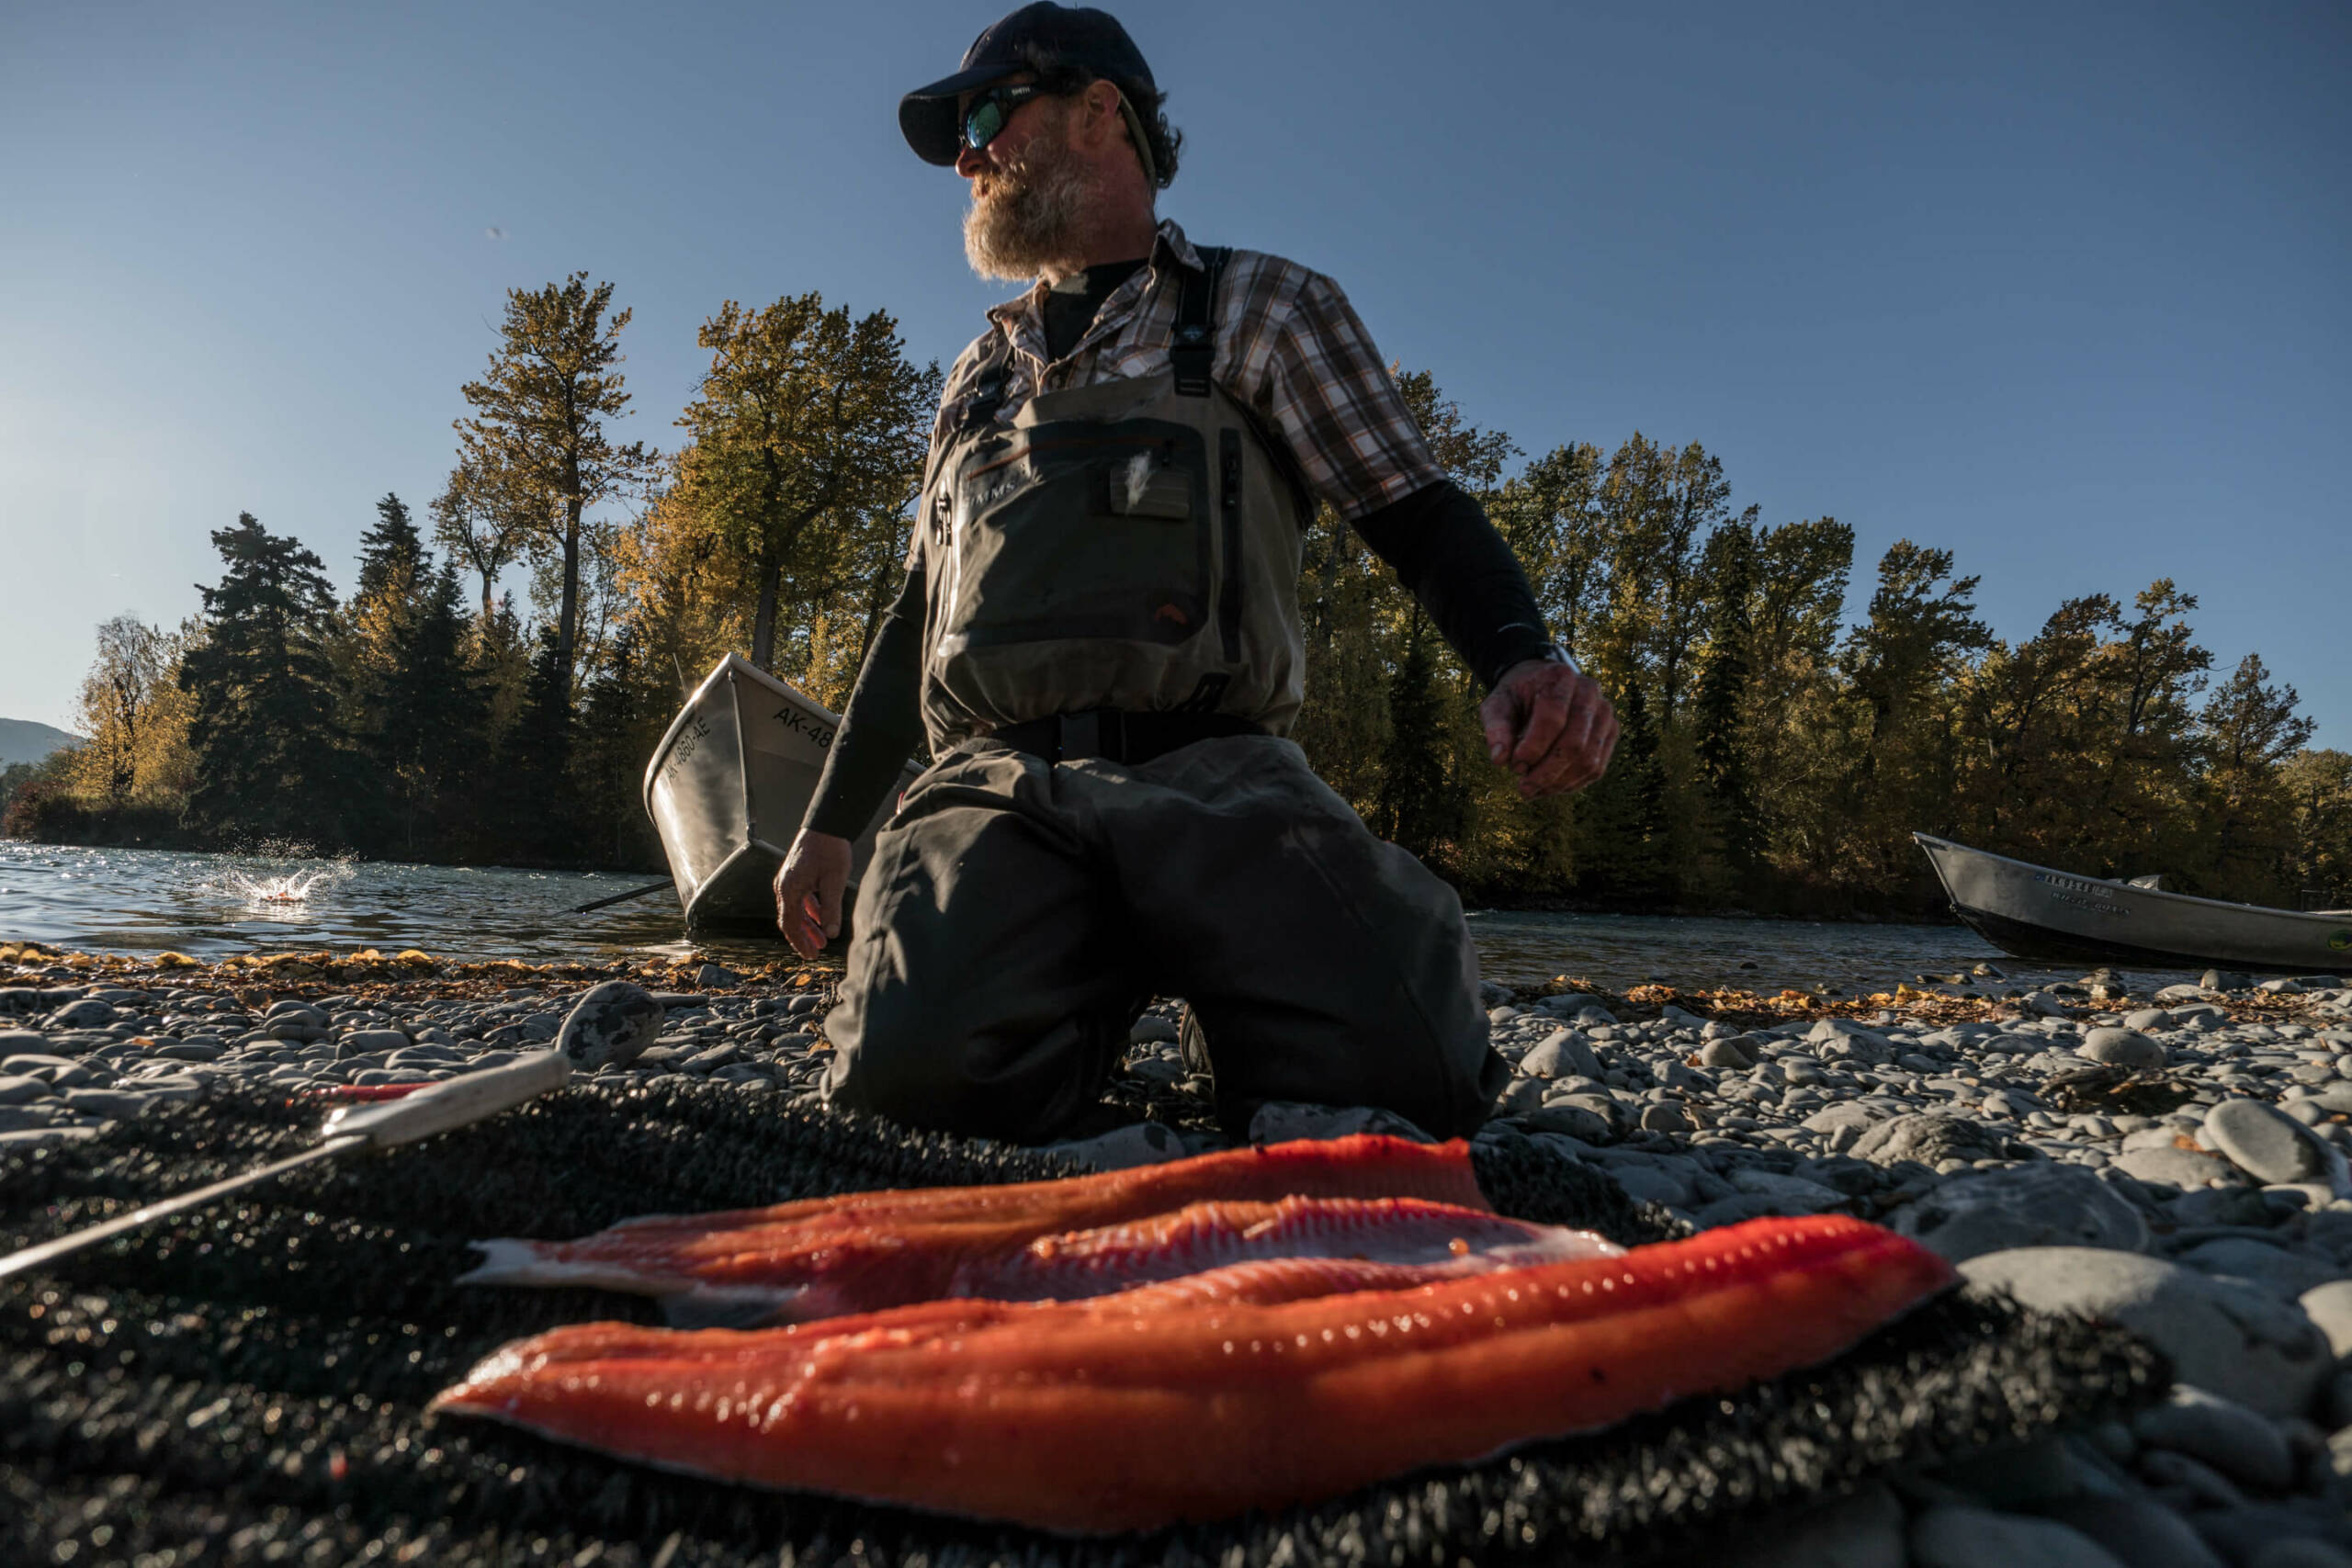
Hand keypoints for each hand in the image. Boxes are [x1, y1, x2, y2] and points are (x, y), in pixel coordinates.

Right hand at [773, 830, 853, 957]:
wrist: (827, 824)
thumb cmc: (830, 850)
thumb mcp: (834, 882)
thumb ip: (831, 909)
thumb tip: (831, 934)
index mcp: (789, 889)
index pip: (790, 925)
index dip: (800, 943)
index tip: (811, 956)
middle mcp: (784, 886)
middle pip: (789, 920)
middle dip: (802, 938)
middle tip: (816, 953)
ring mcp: (788, 880)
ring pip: (795, 910)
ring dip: (807, 926)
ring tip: (822, 940)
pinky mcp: (796, 875)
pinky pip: (799, 899)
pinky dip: (809, 912)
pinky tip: (821, 919)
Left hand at [1478, 660, 1617, 798]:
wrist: (1541, 686)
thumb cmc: (1517, 697)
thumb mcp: (1498, 705)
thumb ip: (1496, 728)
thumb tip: (1499, 760)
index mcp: (1560, 677)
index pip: (1553, 718)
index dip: (1533, 748)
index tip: (1514, 767)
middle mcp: (1589, 691)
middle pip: (1574, 743)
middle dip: (1547, 772)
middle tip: (1523, 789)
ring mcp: (1604, 712)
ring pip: (1588, 759)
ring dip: (1559, 783)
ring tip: (1533, 791)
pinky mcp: (1610, 731)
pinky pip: (1596, 768)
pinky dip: (1572, 784)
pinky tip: (1549, 788)